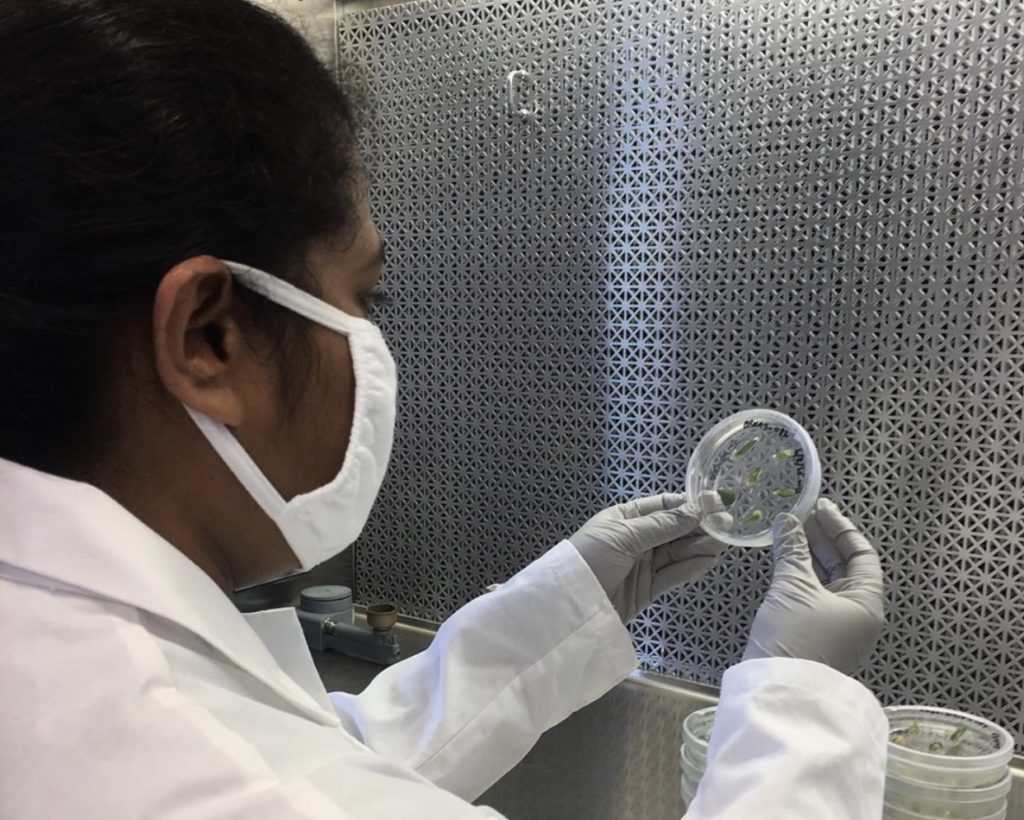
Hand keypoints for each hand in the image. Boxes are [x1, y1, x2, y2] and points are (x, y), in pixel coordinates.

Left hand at [570, 493, 730, 621]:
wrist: (570, 605)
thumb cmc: (590, 558)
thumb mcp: (624, 536)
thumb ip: (663, 525)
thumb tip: (697, 510)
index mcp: (625, 518)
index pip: (662, 507)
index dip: (688, 505)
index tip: (715, 503)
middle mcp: (636, 539)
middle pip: (674, 531)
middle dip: (699, 528)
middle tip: (727, 525)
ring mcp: (643, 564)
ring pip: (677, 552)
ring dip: (700, 547)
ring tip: (723, 543)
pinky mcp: (647, 588)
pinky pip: (674, 575)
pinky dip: (691, 568)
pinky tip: (709, 560)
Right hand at [743, 498, 884, 674]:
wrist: (777, 691)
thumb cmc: (796, 637)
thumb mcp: (793, 587)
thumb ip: (791, 550)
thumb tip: (786, 519)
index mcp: (867, 603)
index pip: (862, 554)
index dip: (840, 528)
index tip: (819, 507)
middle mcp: (858, 616)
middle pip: (845, 568)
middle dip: (822, 540)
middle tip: (799, 516)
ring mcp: (837, 628)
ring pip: (827, 582)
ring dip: (809, 556)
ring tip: (788, 533)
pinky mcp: (815, 637)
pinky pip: (814, 597)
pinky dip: (800, 576)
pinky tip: (783, 562)